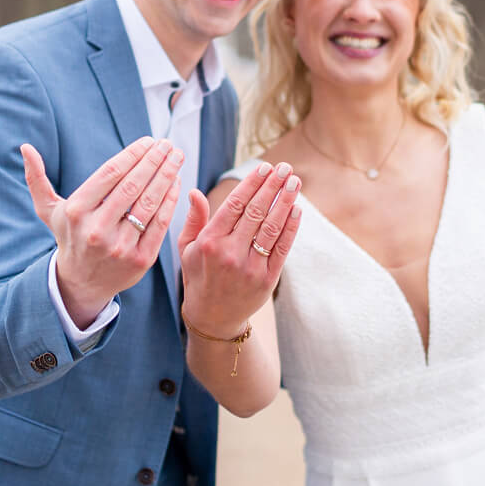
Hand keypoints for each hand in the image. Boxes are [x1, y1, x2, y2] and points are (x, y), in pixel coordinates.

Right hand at [21, 137, 182, 326]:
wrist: (81, 283)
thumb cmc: (68, 237)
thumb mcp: (48, 211)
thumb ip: (37, 179)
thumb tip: (25, 148)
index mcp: (76, 212)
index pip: (110, 174)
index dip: (132, 154)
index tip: (148, 141)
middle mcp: (97, 229)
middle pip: (132, 186)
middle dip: (154, 161)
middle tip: (168, 144)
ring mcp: (120, 246)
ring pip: (149, 203)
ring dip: (167, 176)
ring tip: (176, 158)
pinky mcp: (140, 260)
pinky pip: (160, 224)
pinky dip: (171, 201)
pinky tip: (177, 183)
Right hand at [177, 161, 301, 334]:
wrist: (213, 317)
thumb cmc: (199, 275)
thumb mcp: (187, 248)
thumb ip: (194, 219)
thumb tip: (195, 191)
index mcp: (210, 242)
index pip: (235, 205)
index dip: (252, 184)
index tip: (264, 168)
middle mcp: (230, 253)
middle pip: (256, 212)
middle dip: (272, 186)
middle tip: (284, 168)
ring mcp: (250, 267)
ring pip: (271, 227)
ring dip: (285, 202)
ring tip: (295, 182)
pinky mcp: (267, 279)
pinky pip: (281, 248)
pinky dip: (291, 228)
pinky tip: (297, 210)